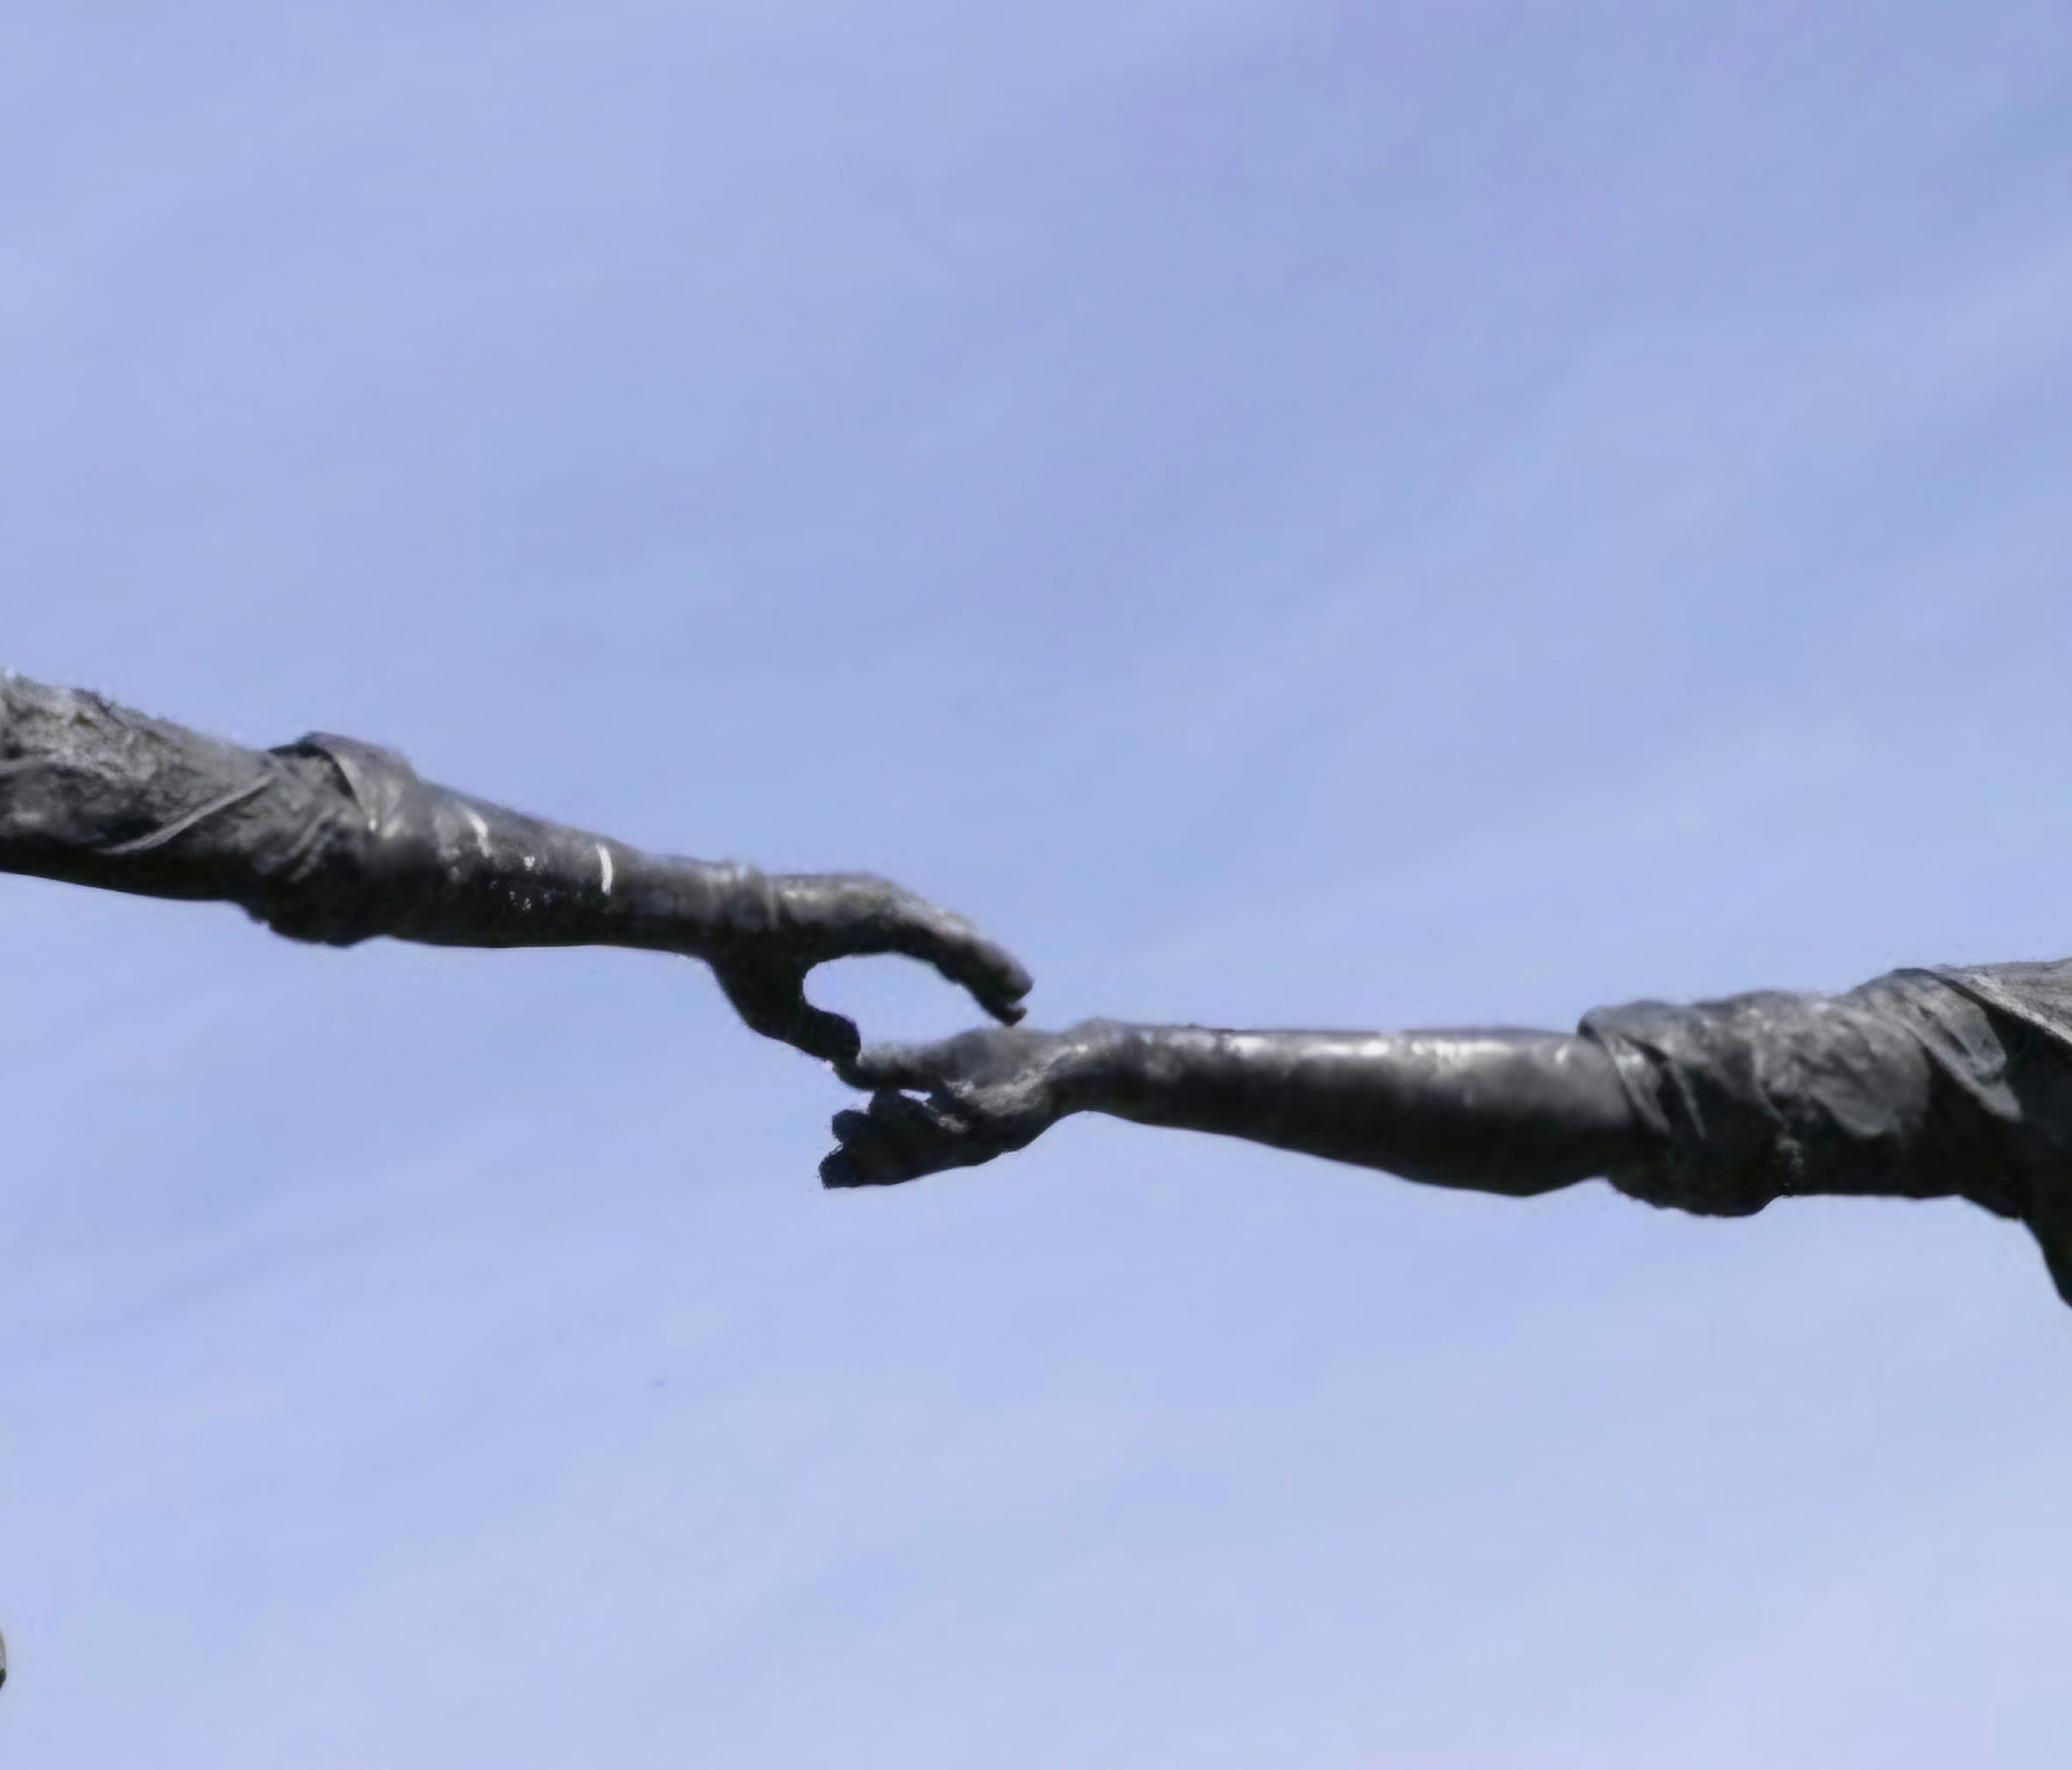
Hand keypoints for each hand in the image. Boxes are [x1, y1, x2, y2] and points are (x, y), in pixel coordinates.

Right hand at [708, 873, 1032, 1066]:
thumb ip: (819, 1030)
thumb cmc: (743, 962)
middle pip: (953, 944)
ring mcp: (886, 905)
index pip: (932, 954)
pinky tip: (1001, 981)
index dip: (963, 977)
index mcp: (865, 927)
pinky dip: (975, 960)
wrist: (723, 924)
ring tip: (1021, 994)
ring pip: (956, 939)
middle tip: (1020, 1001)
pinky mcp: (885, 912)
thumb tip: (854, 1048)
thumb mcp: (784, 1013)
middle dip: (987, 974)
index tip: (992, 1002)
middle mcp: (883, 909)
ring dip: (991, 967)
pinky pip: (943, 939)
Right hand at [819, 1024, 1104, 1186]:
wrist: (1071, 1060)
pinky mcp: (1014, 1117)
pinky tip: (924, 1095)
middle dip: (869, 1151)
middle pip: (906, 1164)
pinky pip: (973, 1123)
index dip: (858, 1172)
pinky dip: (946, 1113)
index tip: (825, 1170)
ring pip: (936, 1146)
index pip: (890, 1165)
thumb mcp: (941, 1062)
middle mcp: (962, 1148)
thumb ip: (896, 1067)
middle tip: (838, 1123)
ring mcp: (989, 1136)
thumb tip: (840, 1066)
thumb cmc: (1007, 1064)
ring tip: (873, 1105)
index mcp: (941, 1139)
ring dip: (902, 1131)